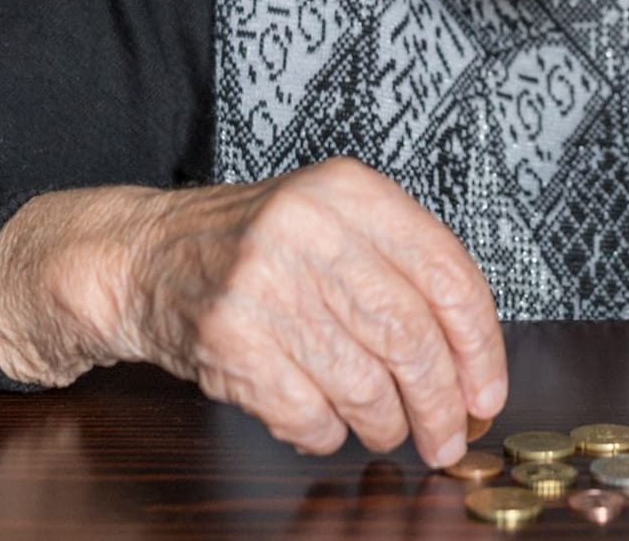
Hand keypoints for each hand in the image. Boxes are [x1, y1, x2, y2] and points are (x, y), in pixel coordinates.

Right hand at [0, 158, 506, 468]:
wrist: (142, 256)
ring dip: (384, 425)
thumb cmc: (254, 246)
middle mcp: (308, 229)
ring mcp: (264, 286)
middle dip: (440, 404)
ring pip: (364, 385)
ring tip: (383, 428)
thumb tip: (471, 366)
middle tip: (447, 436)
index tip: (486, 392)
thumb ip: (401, 270)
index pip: (446, 273)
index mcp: (349, 191)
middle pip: (410, 338)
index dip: (479, 346)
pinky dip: (325, 432)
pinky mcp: (229, 340)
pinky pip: (308, 415)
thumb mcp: (332, 221)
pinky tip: (322, 419)